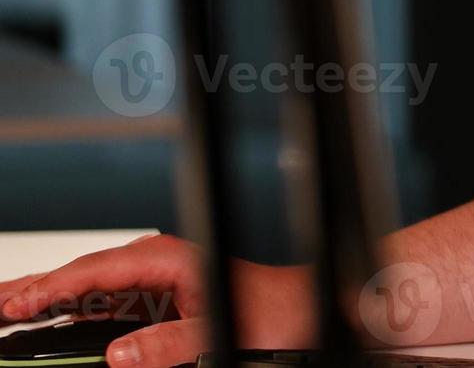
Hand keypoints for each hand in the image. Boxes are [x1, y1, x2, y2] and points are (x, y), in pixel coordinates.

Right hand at [0, 234, 312, 367]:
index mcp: (167, 260)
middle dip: (32, 288)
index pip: (93, 273)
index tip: (13, 304)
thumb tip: (118, 355)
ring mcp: (154, 277)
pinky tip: (47, 319)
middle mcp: (157, 262)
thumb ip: (168, 346)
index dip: (49, 289)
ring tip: (5, 309)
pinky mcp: (156, 295)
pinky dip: (71, 310)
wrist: (301, 307)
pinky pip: (103, 300)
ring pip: (87, 287)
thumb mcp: (218, 333)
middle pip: (81, 275)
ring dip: (46, 299)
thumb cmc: (272, 310)